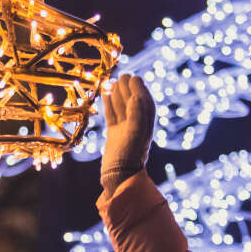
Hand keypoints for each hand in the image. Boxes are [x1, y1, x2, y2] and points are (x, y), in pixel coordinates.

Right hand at [101, 73, 155, 196]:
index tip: (132, 77)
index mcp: (145, 123)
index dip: (139, 88)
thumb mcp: (135, 134)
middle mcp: (136, 124)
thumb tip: (136, 96)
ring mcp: (124, 129)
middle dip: (128, 88)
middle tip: (122, 75)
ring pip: (121, 106)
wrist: (118, 176)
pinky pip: (112, 114)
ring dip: (117, 93)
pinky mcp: (114, 133)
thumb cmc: (129, 156)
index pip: (144, 100)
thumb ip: (137, 114)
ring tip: (112, 81)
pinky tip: (105, 94)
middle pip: (133, 100)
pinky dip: (109, 103)